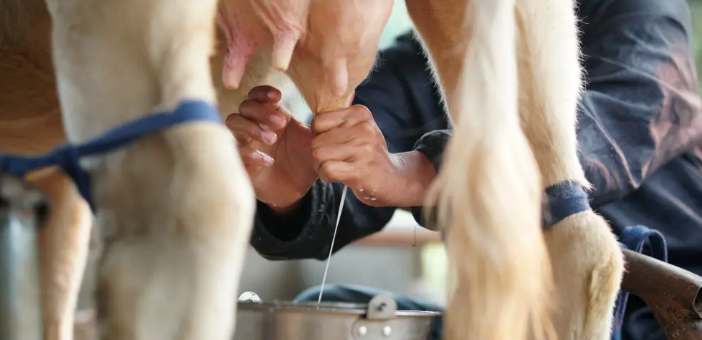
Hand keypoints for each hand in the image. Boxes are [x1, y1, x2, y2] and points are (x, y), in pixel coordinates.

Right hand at [226, 86, 317, 211]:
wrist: (297, 190)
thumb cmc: (303, 161)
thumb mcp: (312, 142)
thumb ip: (314, 125)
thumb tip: (321, 112)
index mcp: (271, 115)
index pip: (257, 95)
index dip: (263, 92)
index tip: (277, 96)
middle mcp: (254, 125)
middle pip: (245, 106)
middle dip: (261, 110)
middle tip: (280, 123)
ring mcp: (245, 142)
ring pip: (233, 122)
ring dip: (251, 127)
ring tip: (272, 139)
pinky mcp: (240, 162)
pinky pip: (235, 151)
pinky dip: (250, 154)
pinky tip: (268, 161)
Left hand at [311, 105, 435, 206]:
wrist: (393, 178)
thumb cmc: (367, 154)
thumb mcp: (358, 129)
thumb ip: (336, 121)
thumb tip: (309, 122)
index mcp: (359, 113)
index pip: (318, 121)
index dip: (319, 136)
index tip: (333, 145)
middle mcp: (362, 127)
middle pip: (316, 140)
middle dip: (319, 154)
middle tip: (336, 161)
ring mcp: (363, 148)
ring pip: (319, 154)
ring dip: (322, 167)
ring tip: (338, 168)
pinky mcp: (360, 169)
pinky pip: (327, 169)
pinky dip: (327, 177)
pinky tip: (340, 177)